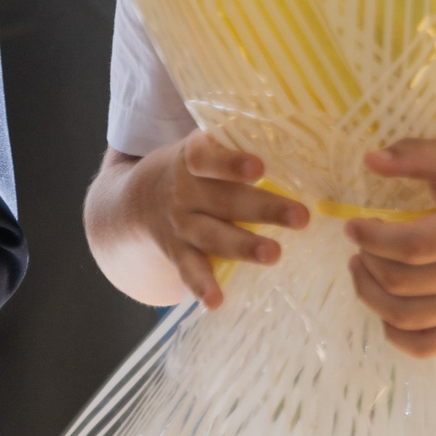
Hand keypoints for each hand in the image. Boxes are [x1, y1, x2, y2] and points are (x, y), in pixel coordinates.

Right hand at [123, 132, 307, 307]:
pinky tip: (216, 302)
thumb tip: (304, 133)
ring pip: (213, 236)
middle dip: (264, 208)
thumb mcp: (203, 148)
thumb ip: (238, 144)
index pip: (207, 158)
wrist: (131, 202)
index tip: (260, 168)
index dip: (231, 163)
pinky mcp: (176, 252)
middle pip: (225, 200)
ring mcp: (180, 224)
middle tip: (302, 217)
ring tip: (273, 254)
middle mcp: (185, 192)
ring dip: (243, 247)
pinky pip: (188, 270)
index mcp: (193, 159)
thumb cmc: (192, 169)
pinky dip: (201, 286)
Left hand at [346, 140, 435, 356]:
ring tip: (362, 267)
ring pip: (402, 316)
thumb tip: (370, 160)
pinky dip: (392, 332)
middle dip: (367, 261)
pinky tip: (385, 302)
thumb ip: (416, 155)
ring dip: (368, 293)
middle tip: (361, 243)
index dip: (372, 239)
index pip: (413, 246)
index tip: (352, 225)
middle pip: (400, 282)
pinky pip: (422, 345)